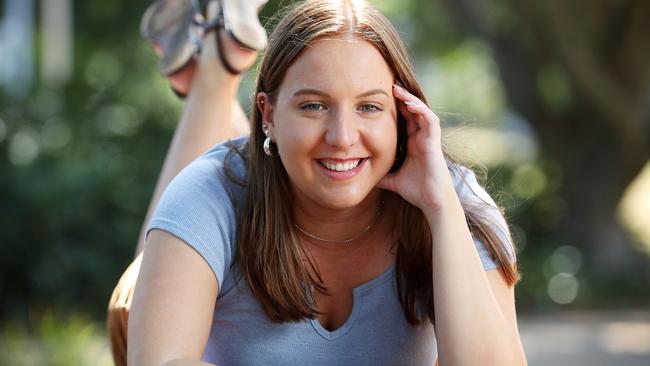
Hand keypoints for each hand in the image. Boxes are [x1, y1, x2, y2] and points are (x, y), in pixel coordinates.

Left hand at [378, 84, 456, 213]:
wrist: (431, 201)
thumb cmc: (416, 191)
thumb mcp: (392, 180)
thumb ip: (381, 176)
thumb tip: (362, 178)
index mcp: (413, 143)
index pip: (405, 119)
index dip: (396, 107)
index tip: (381, 98)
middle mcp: (421, 138)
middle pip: (413, 111)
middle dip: (402, 97)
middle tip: (389, 85)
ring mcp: (429, 139)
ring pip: (422, 111)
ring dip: (411, 99)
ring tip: (397, 90)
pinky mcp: (434, 142)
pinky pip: (430, 120)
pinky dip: (421, 110)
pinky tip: (410, 104)